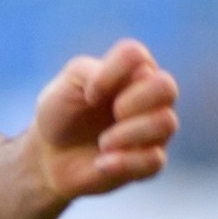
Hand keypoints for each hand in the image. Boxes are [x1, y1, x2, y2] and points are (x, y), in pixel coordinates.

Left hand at [26, 39, 178, 203]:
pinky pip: (154, 160)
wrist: (51, 156)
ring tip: (103, 143)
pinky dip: (124, 162)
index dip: (110, 73)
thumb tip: (119, 87)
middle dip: (134, 100)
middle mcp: (151, 97)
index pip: (135, 54)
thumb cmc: (62, 113)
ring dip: (128, 133)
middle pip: (166, 87)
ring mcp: (155, 130)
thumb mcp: (66, 85)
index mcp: (131, 71)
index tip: (89, 94)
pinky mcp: (150, 161)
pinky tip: (101, 163)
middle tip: (113, 112)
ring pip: (166, 123)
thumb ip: (89, 71)